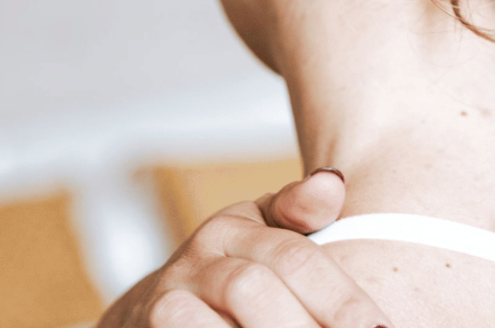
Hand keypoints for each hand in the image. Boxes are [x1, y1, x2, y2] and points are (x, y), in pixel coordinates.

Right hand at [96, 169, 389, 327]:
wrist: (153, 308)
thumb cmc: (233, 265)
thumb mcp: (266, 229)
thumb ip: (301, 209)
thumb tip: (333, 181)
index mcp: (233, 227)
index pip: (295, 258)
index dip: (341, 299)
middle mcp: (196, 262)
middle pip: (254, 291)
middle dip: (307, 326)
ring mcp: (167, 304)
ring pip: (223, 325)